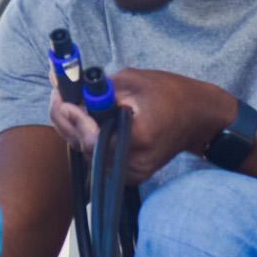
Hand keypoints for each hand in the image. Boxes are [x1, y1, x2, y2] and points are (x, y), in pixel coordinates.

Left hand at [47, 68, 238, 185]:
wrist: (197, 116)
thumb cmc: (169, 93)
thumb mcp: (133, 81)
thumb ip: (99, 89)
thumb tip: (70, 91)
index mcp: (138, 139)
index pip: (91, 139)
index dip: (73, 119)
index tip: (62, 99)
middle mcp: (134, 163)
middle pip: (84, 149)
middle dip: (68, 122)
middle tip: (59, 97)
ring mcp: (133, 173)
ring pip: (89, 155)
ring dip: (78, 131)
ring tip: (74, 105)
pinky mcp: (131, 175)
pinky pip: (100, 158)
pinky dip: (92, 140)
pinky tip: (90, 121)